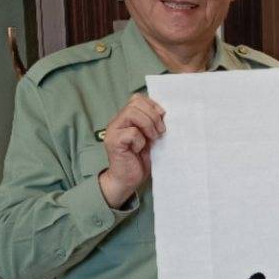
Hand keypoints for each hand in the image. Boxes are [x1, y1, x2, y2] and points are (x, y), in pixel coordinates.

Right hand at [98, 94, 165, 208]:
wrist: (127, 180)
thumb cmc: (139, 160)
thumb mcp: (149, 137)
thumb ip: (152, 124)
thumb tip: (164, 113)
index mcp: (125, 118)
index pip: (137, 98)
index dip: (152, 105)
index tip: (163, 117)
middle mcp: (117, 122)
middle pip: (135, 103)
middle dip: (153, 115)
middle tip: (160, 131)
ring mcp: (113, 131)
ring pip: (132, 113)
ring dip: (148, 125)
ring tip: (153, 138)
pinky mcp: (114, 142)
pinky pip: (131, 132)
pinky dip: (140, 140)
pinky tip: (140, 149)